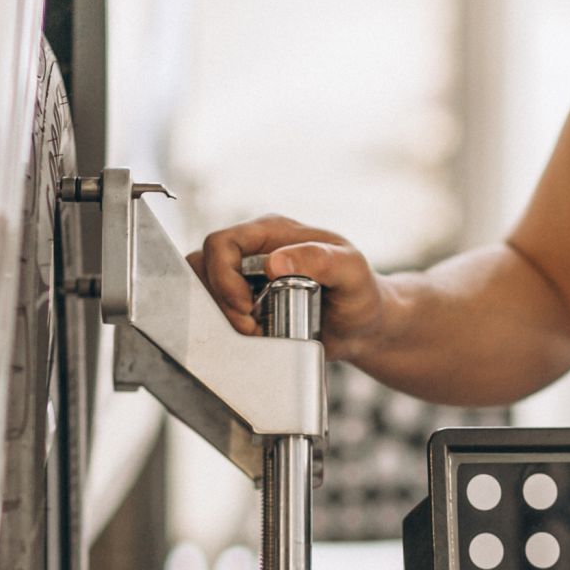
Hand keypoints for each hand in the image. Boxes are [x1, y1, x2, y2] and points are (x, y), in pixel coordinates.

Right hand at [187, 215, 385, 361]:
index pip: (222, 242)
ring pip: (206, 289)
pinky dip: (229, 328)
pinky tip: (257, 337)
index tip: (245, 305)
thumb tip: (274, 261)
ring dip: (222, 315)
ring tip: (255, 331)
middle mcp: (255, 252)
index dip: (222, 275)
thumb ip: (319, 260)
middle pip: (204, 265)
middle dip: (220, 300)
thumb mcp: (352, 272)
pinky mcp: (248, 305)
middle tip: (250, 324)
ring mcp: (248, 279)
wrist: (365, 327)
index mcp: (274, 232)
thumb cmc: (362, 294)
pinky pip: (219, 311)